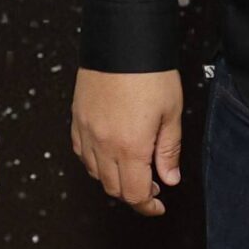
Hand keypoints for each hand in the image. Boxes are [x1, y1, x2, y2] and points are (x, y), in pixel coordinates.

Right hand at [70, 68, 184, 215]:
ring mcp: (86, 132)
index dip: (147, 206)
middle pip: (114, 188)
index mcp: (130, 147)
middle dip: (134, 193)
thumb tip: (169, 178)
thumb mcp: (171, 113)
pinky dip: (95, 161)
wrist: (122, 42)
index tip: (158, 205)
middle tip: (152, 183)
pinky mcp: (77, 120)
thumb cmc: (150, 74)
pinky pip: (81, 153)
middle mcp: (103, 145)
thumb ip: (169, 150)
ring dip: (115, 178)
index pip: (134, 194)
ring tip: (134, 166)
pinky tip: (110, 153)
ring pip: (95, 173)